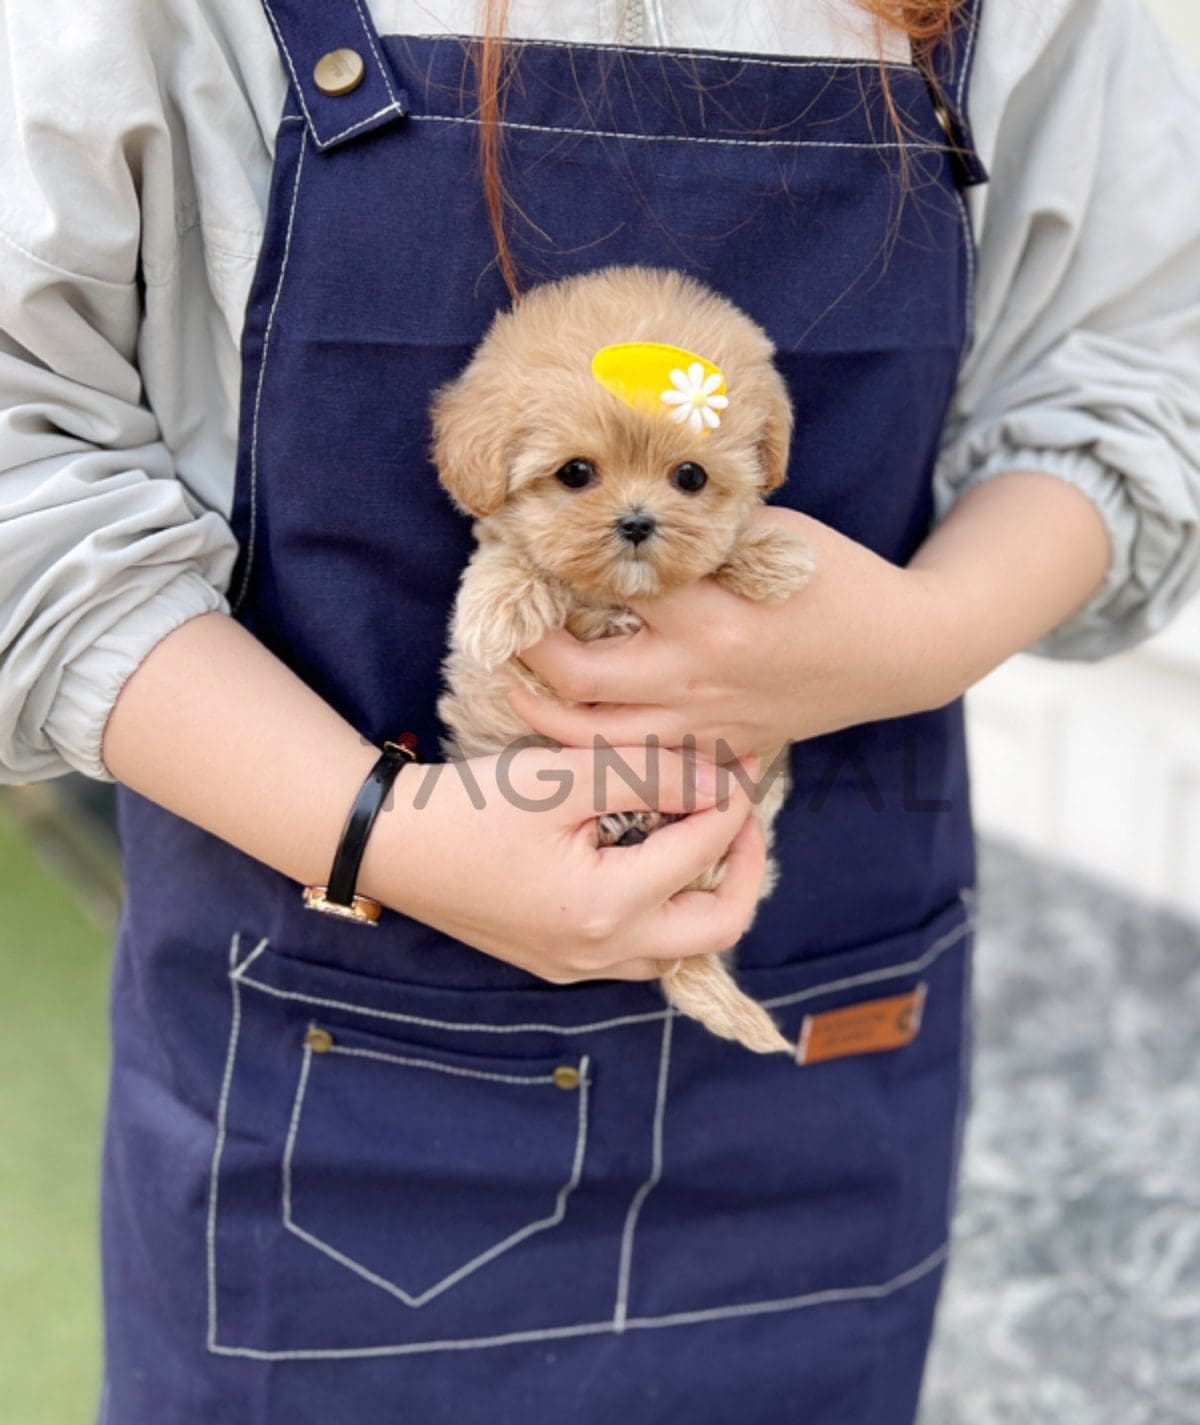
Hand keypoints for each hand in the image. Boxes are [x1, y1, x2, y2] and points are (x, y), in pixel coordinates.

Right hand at [359, 743, 765, 984]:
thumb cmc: (469, 807)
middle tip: (741, 812)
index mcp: (606, 907)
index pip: (706, 849)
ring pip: (680, 947)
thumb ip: (652, 775)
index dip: (734, 798)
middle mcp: (600, 952)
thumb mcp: (565, 777)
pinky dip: (663, 909)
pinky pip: (637, 949)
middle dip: (746, 866)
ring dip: (704, 894)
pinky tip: (649, 862)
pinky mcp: (557, 964)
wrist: (388, 845)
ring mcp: (577, 967)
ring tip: (699, 835)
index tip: (744, 758)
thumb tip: (725, 780)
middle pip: (718, 926)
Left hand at [509, 507, 953, 758]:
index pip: (600, 590)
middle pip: (575, 673)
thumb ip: (698, 534)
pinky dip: (597, 747)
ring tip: (514, 679)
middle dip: (522, 644)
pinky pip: (640, 761)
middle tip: (499, 617)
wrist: (900, 653)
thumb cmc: (836, 578)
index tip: (515, 549)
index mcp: (708, 613)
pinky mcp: (720, 750)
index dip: (547, 566)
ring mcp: (706, 723)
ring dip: (542, 710)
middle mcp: (696, 676)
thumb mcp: (771, 535)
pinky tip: (571, 723)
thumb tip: (624, 521)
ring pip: (595, 737)